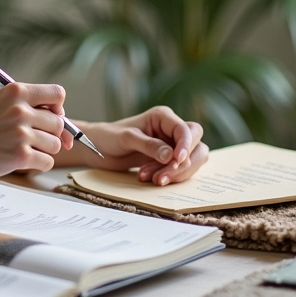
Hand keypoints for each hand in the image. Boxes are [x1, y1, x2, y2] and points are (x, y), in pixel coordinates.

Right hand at [0, 83, 73, 180]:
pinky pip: (47, 162)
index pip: (57, 94)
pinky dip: (38, 164)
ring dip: (43, 150)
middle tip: (30, 139)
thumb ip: (25, 106)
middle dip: (50, 133)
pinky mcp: (20, 156)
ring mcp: (21, 133)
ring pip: (54, 144)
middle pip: (58, 123)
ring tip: (20, 148)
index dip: (57, 107)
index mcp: (15, 91)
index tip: (50, 116)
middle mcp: (20, 110)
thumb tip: (61, 121)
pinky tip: (19, 160)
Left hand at [80, 107, 207, 184]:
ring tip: (153, 179)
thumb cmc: (110, 137)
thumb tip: (171, 156)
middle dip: (183, 163)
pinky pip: (182, 170)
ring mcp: (172, 145)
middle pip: (196, 145)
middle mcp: (171, 129)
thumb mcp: (127, 138)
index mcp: (163, 117)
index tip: (177, 160)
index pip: (186, 130)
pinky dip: (171, 177)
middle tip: (161, 177)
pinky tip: (151, 179)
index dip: (186, 145)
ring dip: (177, 173)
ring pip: (192, 160)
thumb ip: (149, 145)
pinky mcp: (169, 160)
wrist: (98, 149)